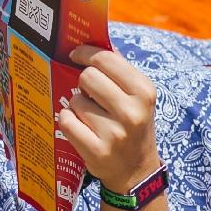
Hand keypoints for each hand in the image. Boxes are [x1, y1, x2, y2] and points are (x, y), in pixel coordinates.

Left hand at [56, 46, 160, 195]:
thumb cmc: (133, 124)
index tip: (76, 55)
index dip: (86, 53)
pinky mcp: (96, 152)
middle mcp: (132, 112)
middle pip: (87, 77)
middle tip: (89, 93)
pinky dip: (68, 121)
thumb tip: (94, 39)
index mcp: (144, 91)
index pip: (105, 59)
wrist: (137, 171)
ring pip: (74, 100)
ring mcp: (114, 134)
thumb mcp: (138, 96)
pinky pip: (66, 121)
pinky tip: (80, 127)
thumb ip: (119, 69)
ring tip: (90, 116)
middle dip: (83, 82)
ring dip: (77, 105)